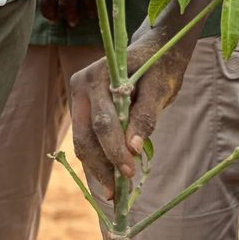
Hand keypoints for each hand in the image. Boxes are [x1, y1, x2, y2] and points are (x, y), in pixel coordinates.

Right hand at [70, 26, 187, 197]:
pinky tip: (109, 177)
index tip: (130, 171)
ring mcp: (77, 98)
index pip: (102, 122)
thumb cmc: (161, 65)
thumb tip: (134, 149)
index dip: (114, 150)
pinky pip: (86, 139)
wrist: (156, 48)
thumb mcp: (159, 89)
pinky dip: (97, 158)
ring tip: (113, 191)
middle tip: (117, 191)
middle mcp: (79, 86)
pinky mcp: (82, 109)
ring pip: (82, 141)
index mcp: (95, 77)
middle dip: (102, 165)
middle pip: (86, 136)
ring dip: (97, 167)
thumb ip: (145, 117)